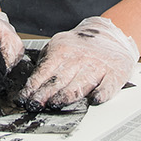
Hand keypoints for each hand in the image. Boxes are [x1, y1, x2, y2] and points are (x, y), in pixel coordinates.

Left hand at [19, 16, 136, 108]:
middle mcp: (79, 59)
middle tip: (35, 105)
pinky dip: (102, 93)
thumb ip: (46, 64)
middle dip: (45, 94)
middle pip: (60, 79)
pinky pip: (108, 85)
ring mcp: (98, 66)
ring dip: (67, 95)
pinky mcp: (115, 74)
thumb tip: (30, 87)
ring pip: (80, 84)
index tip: (25, 99)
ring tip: (55, 104)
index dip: (33, 87)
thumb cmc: (80, 47)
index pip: (44, 72)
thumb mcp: (59, 46)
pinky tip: (95, 99)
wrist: (110, 35)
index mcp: (62, 50)